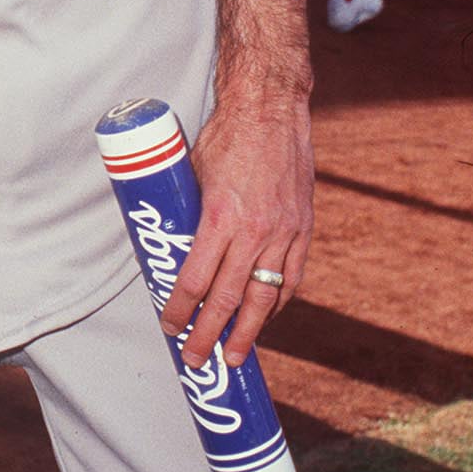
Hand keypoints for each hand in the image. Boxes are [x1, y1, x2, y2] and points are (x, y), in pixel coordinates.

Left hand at [158, 92, 313, 366]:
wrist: (270, 110)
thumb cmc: (224, 137)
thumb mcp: (192, 176)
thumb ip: (188, 214)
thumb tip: (171, 246)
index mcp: (220, 218)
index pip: (196, 280)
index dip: (181, 310)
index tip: (170, 327)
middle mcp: (255, 231)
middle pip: (229, 299)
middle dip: (211, 335)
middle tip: (198, 361)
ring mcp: (283, 232)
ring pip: (265, 296)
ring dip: (248, 331)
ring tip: (236, 357)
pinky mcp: (302, 227)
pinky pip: (291, 276)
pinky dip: (278, 302)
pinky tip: (265, 317)